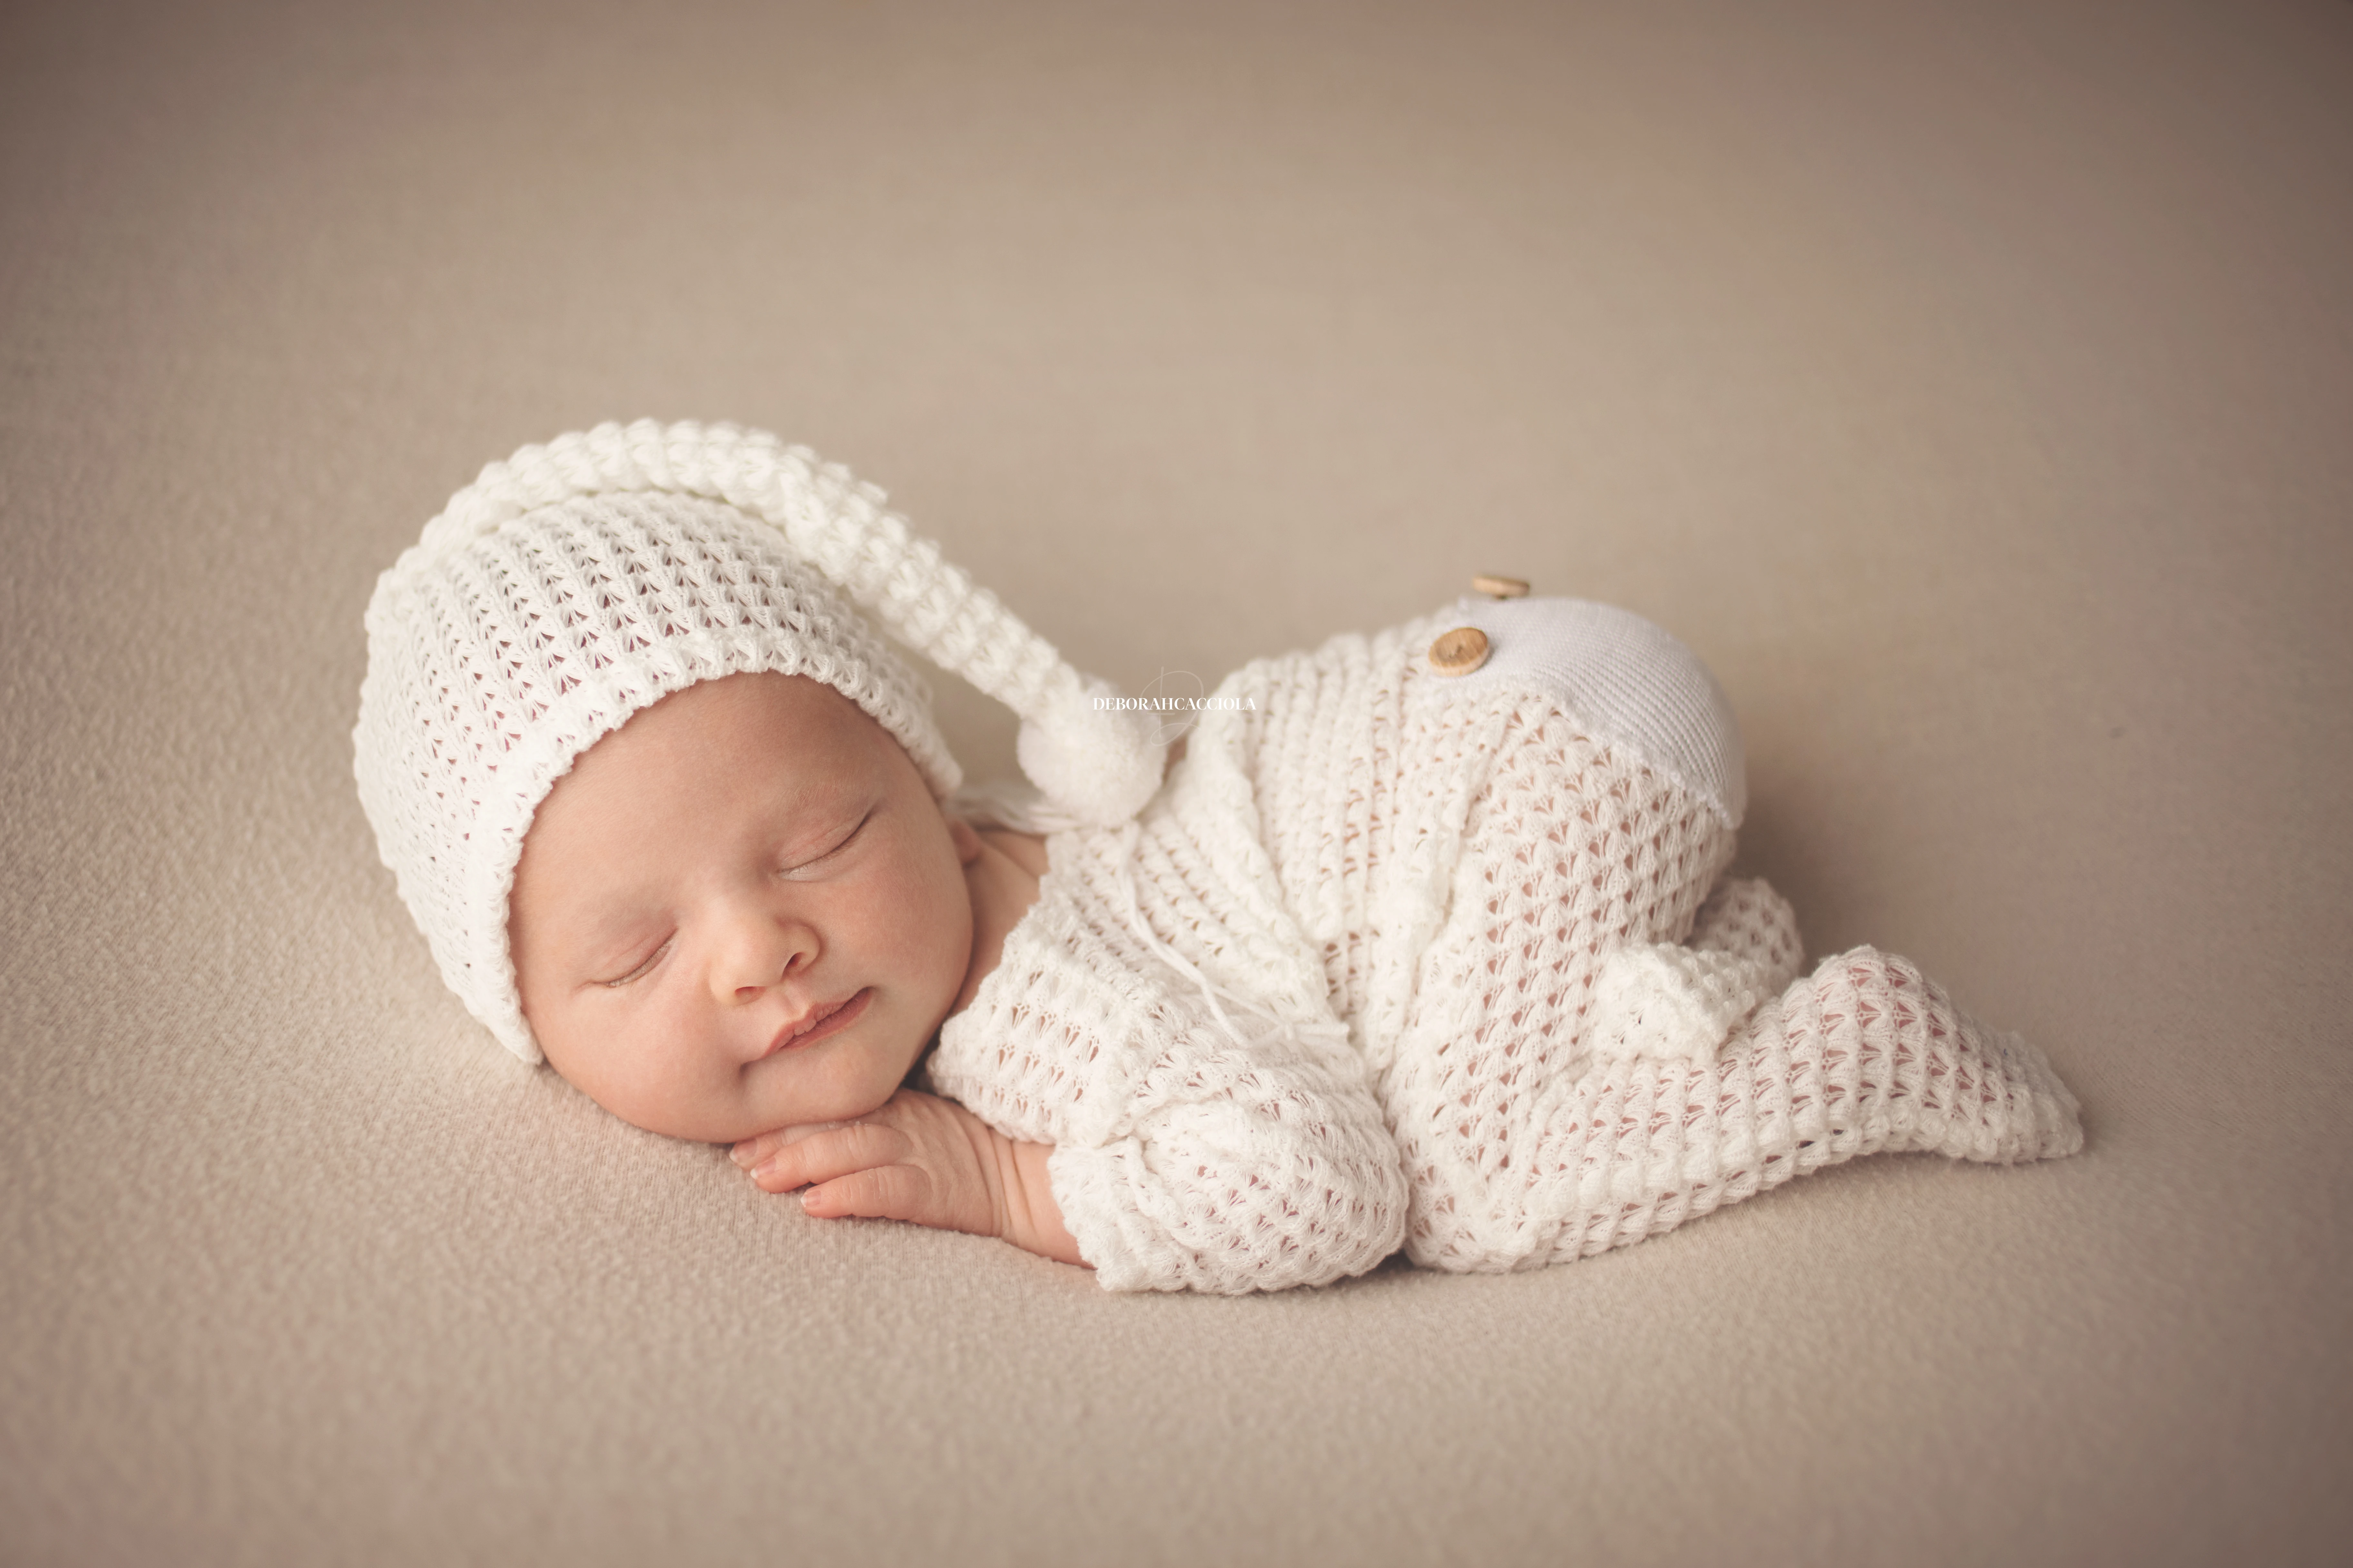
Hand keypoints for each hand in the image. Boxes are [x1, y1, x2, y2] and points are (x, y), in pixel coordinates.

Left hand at [730, 1089, 1085, 1267]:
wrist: (1053, 1181)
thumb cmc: (991, 1157)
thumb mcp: (935, 1130)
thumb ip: (889, 1123)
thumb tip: (826, 1141)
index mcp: (906, 1108)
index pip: (837, 1105)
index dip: (787, 1115)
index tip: (739, 1127)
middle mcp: (911, 1126)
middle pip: (835, 1124)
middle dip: (781, 1138)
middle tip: (734, 1154)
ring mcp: (926, 1155)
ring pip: (853, 1152)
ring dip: (801, 1163)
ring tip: (759, 1175)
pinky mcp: (942, 1190)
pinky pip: (889, 1191)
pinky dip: (849, 1195)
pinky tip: (815, 1205)